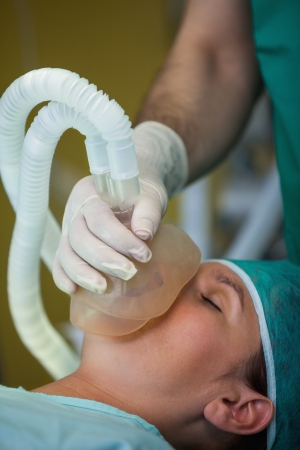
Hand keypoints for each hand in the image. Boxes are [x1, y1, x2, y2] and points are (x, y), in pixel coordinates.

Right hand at [53, 122, 186, 293]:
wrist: (132, 191)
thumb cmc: (140, 193)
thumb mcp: (150, 196)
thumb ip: (148, 213)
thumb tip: (144, 234)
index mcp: (91, 194)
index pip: (99, 219)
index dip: (120, 239)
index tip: (144, 254)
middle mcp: (74, 211)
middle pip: (80, 238)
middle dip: (104, 259)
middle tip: (129, 273)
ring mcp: (68, 229)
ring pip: (66, 253)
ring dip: (82, 273)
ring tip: (104, 289)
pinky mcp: (69, 245)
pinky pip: (60, 261)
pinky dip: (63, 276)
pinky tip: (74, 291)